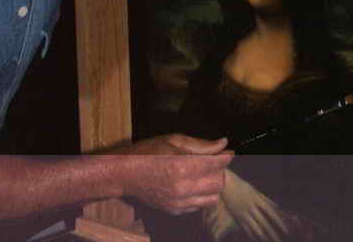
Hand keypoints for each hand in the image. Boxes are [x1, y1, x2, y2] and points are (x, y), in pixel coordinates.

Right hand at [113, 134, 233, 214]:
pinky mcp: (175, 211)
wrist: (124, 174)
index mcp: (182, 166)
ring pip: (212, 198)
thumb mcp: (173, 140)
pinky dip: (201, 194)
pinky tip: (192, 183)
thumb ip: (201, 144)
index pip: (217, 164)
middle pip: (219, 183)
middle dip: (220, 170)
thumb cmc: (147, 152)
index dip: (226, 156)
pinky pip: (199, 206)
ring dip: (212, 184)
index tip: (228, 151)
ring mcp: (179, 202)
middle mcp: (183, 188)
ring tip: (203, 173)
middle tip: (213, 161)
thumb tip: (223, 143)